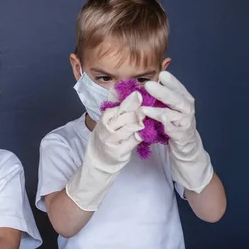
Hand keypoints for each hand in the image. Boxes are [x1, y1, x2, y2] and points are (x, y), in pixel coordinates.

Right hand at [66, 92, 143, 210]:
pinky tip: (147, 133)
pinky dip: (141, 136)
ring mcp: (112, 141)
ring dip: (141, 121)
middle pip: (125, 116)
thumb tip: (117, 88)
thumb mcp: (105, 122)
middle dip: (138, 109)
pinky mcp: (119, 152)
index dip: (130, 101)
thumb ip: (113, 107)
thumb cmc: (105, 138)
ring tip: (150, 116)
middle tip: (150, 103)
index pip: (118, 107)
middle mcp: (106, 130)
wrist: (98, 161)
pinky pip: (133, 142)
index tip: (141, 95)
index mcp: (103, 120)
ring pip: (130, 128)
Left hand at [141, 71, 212, 192]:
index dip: (171, 81)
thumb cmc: (173, 123)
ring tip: (144, 109)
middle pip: (176, 99)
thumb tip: (142, 84)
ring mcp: (185, 122)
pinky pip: (172, 130)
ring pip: (172, 115)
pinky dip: (163, 127)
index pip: (178, 88)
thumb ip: (160, 97)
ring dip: (158, 111)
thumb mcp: (169, 108)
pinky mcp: (182, 135)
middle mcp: (187, 109)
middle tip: (149, 85)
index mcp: (184, 99)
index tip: (161, 74)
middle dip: (163, 92)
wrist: (185, 146)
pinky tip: (154, 124)